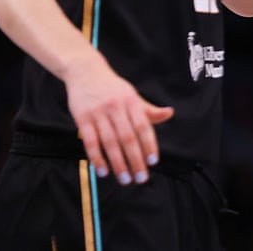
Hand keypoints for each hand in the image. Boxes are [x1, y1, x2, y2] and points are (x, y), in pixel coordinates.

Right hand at [63, 55, 173, 185]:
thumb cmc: (112, 88)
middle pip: (128, 138)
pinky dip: (97, 158)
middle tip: (141, 178)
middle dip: (135, 160)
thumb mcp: (132, 95)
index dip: (149, 145)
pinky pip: (90, 142)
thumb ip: (148, 110)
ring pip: (110, 142)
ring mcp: (98, 113)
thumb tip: (170, 114)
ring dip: (118, 163)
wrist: (85, 72)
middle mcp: (116, 107)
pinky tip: (103, 171)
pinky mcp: (82, 118)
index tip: (153, 162)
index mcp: (131, 101)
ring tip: (125, 179)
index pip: (143, 127)